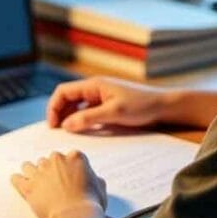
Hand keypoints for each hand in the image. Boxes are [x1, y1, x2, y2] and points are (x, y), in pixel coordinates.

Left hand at [11, 150, 106, 217]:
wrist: (75, 217)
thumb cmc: (90, 204)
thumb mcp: (100, 187)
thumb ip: (94, 178)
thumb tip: (93, 178)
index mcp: (75, 157)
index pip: (69, 157)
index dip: (68, 168)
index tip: (68, 175)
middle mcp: (56, 160)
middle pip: (48, 160)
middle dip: (50, 170)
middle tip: (53, 182)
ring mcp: (40, 172)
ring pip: (30, 166)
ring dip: (32, 172)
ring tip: (33, 180)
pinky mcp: (28, 186)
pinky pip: (17, 179)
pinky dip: (17, 180)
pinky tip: (17, 181)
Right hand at [47, 76, 168, 131]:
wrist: (163, 106)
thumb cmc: (141, 106)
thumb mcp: (114, 113)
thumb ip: (89, 118)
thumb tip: (66, 125)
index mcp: (93, 85)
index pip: (63, 92)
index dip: (53, 107)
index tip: (53, 126)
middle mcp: (95, 88)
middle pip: (67, 98)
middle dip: (59, 113)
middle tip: (56, 132)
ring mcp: (101, 96)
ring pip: (77, 105)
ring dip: (69, 117)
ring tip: (67, 132)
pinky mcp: (107, 105)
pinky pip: (87, 111)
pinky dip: (81, 119)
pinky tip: (83, 130)